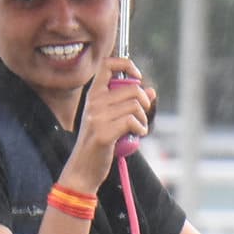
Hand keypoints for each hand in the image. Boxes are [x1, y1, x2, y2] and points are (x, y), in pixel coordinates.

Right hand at [62, 56, 155, 193]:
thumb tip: (151, 91)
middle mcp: (93, 103)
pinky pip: (132, 121)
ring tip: (139, 128)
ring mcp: (97, 117)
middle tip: (142, 116)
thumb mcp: (109, 119)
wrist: (82, 169)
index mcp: (93, 95)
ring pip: (134, 105)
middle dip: (144, 102)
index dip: (126, 64)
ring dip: (143, 118)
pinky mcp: (103, 133)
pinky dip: (140, 128)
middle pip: (132, 88)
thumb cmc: (98, 144)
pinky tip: (137, 135)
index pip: (107, 64)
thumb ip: (127, 103)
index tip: (137, 76)